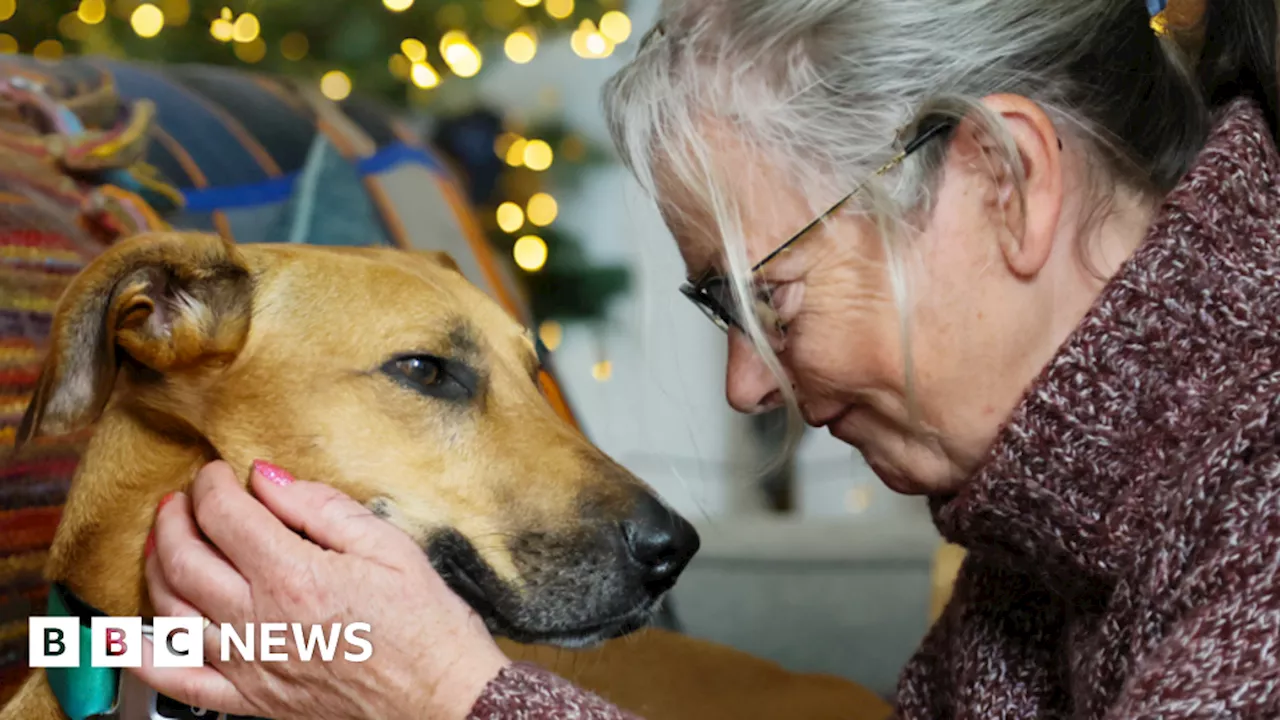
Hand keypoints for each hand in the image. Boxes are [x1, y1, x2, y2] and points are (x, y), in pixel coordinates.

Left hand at [129, 460, 510, 719]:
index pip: (225, 515)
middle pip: (185, 556)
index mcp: (293, 576)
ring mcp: (249, 664)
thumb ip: (321, 507)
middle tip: (183, 499)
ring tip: (163, 542)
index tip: (218, 472)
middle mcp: (260, 620)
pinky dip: (139, 655)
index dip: (212, 483)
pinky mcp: (250, 699)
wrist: (442, 697)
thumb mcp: (388, 545)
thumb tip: (267, 478)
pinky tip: (117, 635)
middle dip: (175, 516)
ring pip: (170, 608)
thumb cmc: (427, 624)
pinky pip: (176, 680)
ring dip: (155, 565)